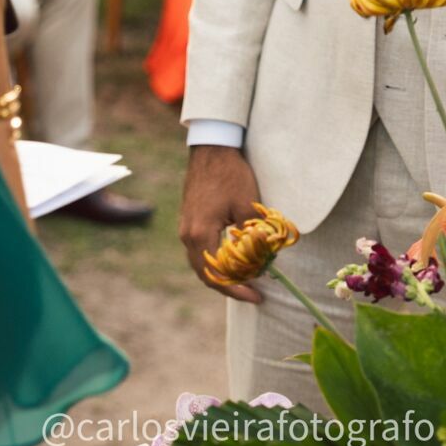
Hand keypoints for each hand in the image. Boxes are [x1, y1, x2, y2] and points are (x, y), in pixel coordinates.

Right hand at [180, 145, 264, 302]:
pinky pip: (200, 250)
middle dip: (230, 286)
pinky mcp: (189, 220)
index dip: (237, 290)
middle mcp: (187, 235)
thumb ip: (252, 238)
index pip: (215, 276)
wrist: (211, 148)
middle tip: (254, 292)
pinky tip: (233, 259)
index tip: (257, 296)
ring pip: (201, 263)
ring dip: (222, 274)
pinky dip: (215, 261)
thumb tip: (260, 262)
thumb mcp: (248, 207)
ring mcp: (185, 228)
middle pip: (205, 274)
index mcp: (199, 234)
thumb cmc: (230, 175)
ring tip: (246, 279)